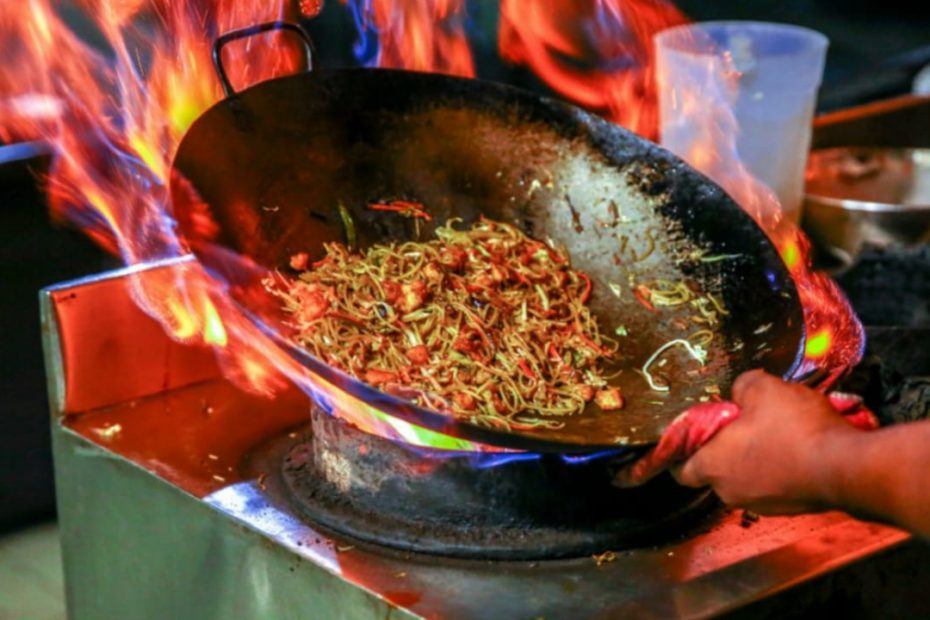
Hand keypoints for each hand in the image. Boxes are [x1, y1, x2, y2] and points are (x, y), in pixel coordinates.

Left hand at [671, 369, 858, 514]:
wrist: (846, 467)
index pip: (680, 469)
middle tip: (738, 425)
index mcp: (713, 465)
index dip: (680, 453)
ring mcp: (761, 504)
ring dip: (753, 459)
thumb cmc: (796, 429)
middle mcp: (730, 491)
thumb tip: (741, 392)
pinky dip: (778, 469)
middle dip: (723, 450)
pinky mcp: (790, 508)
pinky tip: (795, 448)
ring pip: (745, 478)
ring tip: (773, 432)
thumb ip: (742, 386)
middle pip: (714, 471)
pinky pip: (773, 485)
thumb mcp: (763, 389)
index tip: (689, 438)